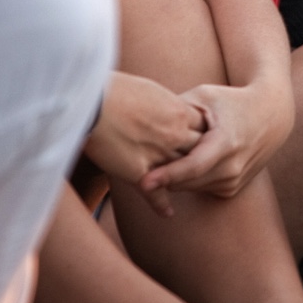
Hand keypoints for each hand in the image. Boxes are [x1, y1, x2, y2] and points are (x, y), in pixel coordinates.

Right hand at [84, 72, 206, 216]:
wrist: (94, 102)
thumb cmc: (116, 90)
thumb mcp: (151, 90)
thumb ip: (164, 103)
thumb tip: (167, 107)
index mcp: (179, 112)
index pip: (206, 129)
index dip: (207, 137)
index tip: (208, 143)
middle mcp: (174, 135)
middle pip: (199, 153)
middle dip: (204, 160)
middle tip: (207, 169)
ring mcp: (158, 155)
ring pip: (182, 174)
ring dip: (185, 182)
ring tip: (189, 189)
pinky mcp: (138, 172)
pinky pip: (156, 193)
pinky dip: (162, 205)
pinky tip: (167, 213)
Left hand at [141, 78, 294, 198]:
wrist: (271, 116)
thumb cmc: (231, 101)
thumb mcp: (205, 96)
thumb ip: (176, 109)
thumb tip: (145, 120)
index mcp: (226, 141)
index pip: (193, 166)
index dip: (167, 175)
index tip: (143, 183)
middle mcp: (233, 166)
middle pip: (186, 181)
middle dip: (161, 176)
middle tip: (139, 164)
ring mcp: (234, 180)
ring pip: (190, 188)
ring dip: (173, 178)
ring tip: (162, 158)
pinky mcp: (232, 189)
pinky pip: (199, 189)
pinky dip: (188, 179)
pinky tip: (185, 161)